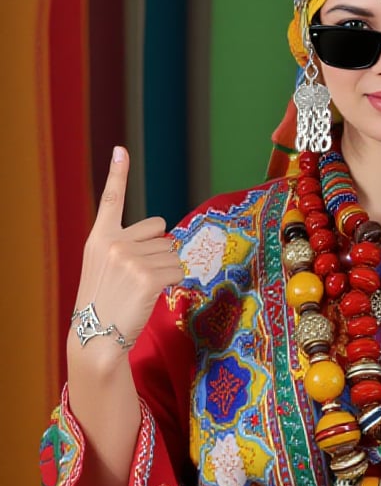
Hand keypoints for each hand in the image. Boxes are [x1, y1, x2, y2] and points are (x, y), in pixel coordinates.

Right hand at [70, 147, 184, 358]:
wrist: (97, 336)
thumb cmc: (105, 303)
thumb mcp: (103, 267)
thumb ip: (126, 246)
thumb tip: (167, 236)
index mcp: (100, 238)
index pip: (111, 200)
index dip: (117, 174)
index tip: (121, 150)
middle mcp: (115, 243)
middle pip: (160, 232)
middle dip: (160, 251)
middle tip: (141, 275)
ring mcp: (131, 259)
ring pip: (172, 254)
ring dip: (167, 270)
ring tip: (143, 289)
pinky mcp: (148, 277)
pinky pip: (178, 270)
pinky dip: (174, 282)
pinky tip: (154, 294)